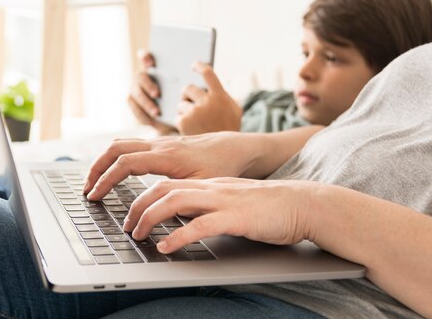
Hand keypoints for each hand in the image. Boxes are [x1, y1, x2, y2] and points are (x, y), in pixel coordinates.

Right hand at [84, 132, 257, 198]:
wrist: (236, 147)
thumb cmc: (223, 167)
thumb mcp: (204, 186)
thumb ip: (180, 198)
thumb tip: (157, 213)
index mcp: (166, 155)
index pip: (125, 163)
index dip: (106, 179)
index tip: (94, 195)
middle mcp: (159, 145)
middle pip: (115, 148)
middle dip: (96, 168)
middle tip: (87, 189)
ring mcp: (159, 142)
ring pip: (121, 144)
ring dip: (104, 161)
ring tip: (95, 181)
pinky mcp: (161, 144)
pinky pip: (130, 145)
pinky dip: (116, 157)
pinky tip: (115, 172)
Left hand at [123, 178, 315, 252]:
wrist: (304, 203)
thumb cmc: (270, 207)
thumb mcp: (232, 201)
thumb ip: (208, 205)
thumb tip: (183, 218)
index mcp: (209, 185)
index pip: (167, 184)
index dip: (144, 198)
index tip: (131, 214)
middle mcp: (212, 189)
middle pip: (163, 189)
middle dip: (139, 206)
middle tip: (127, 227)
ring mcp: (223, 201)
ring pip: (175, 202)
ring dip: (150, 218)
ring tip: (138, 235)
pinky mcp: (237, 217)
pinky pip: (201, 225)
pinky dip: (179, 236)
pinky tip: (166, 247)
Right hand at [127, 50, 177, 135]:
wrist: (172, 115)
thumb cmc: (180, 95)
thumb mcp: (185, 85)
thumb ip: (185, 76)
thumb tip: (199, 66)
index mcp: (153, 67)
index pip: (145, 56)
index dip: (145, 57)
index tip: (152, 64)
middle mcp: (141, 76)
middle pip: (140, 77)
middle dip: (148, 85)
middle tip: (158, 94)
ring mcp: (135, 89)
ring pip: (136, 94)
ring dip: (146, 104)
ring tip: (157, 112)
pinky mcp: (133, 103)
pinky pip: (135, 109)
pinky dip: (143, 115)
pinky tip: (152, 120)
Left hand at [176, 62, 242, 134]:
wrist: (227, 154)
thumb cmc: (229, 130)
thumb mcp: (234, 110)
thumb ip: (223, 94)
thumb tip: (209, 80)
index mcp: (220, 96)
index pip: (208, 73)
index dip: (200, 66)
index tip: (194, 65)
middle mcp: (207, 101)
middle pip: (188, 88)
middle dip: (187, 95)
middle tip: (191, 103)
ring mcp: (195, 112)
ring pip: (181, 103)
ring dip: (185, 110)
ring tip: (195, 122)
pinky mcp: (184, 122)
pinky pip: (177, 116)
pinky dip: (182, 122)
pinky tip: (191, 130)